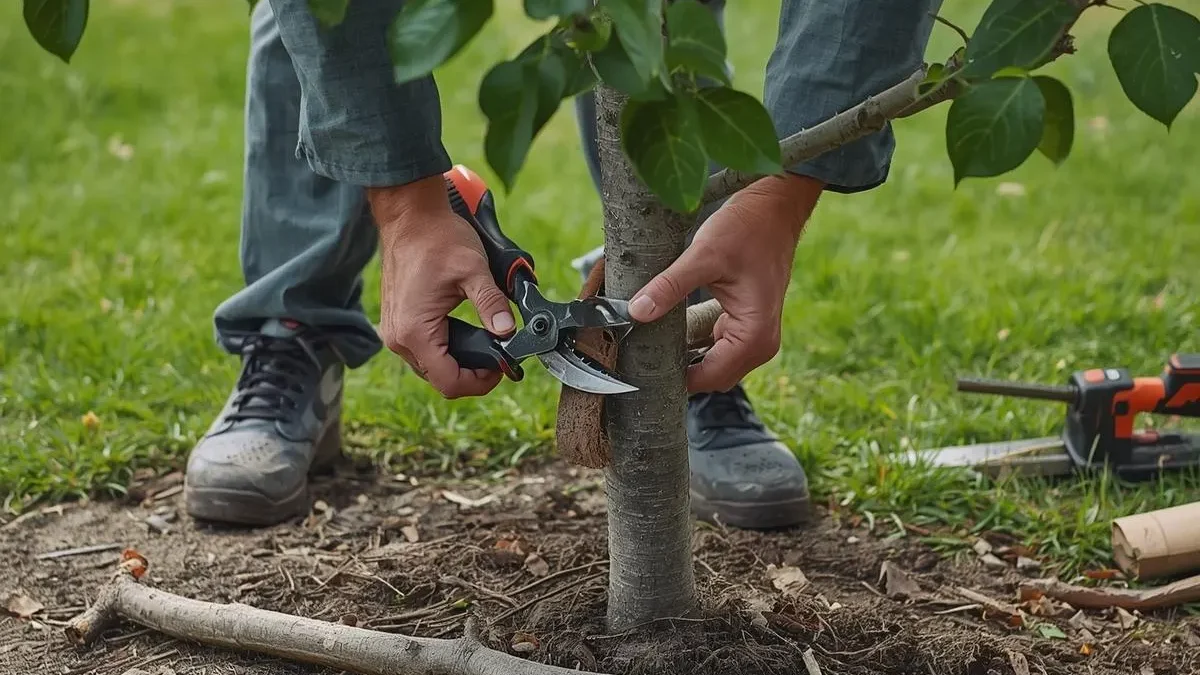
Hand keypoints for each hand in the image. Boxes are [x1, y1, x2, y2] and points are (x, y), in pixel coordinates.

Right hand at [368, 176, 515, 398]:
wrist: (409, 216)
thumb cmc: (437, 238)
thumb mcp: (473, 271)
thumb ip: (492, 305)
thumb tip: (509, 332)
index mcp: (415, 331)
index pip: (449, 382)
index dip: (480, 383)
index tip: (501, 368)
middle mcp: (399, 338)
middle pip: (440, 378)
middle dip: (472, 373)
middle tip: (499, 354)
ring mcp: (395, 331)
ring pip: (431, 366)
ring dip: (459, 360)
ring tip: (486, 342)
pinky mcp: (397, 322)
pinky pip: (423, 349)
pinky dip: (446, 347)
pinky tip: (465, 331)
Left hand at [627, 174, 822, 392]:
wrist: (774, 209)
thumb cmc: (747, 229)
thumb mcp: (703, 256)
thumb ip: (669, 286)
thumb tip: (636, 311)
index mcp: (755, 335)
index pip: (709, 377)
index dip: (676, 378)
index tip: (643, 371)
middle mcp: (761, 343)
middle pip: (713, 377)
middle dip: (680, 372)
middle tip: (642, 358)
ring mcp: (756, 335)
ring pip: (716, 365)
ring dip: (688, 359)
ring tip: (652, 346)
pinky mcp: (747, 324)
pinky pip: (719, 349)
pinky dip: (697, 346)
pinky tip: (671, 334)